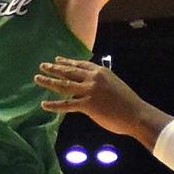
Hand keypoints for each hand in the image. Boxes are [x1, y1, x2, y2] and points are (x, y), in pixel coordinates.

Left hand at [33, 56, 157, 139]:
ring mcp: (89, 91)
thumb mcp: (114, 85)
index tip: (57, 60)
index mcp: (101, 72)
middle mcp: (93, 78)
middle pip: (69, 72)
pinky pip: (67, 104)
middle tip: (42, 66)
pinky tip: (44, 104)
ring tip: (37, 78)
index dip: (67, 62)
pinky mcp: (87, 105)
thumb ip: (101, 83)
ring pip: (64, 85)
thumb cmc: (128, 103)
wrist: (136, 114)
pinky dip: (54, 105)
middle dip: (54, 68)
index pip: (80, 64)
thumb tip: (91, 86)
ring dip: (49, 81)